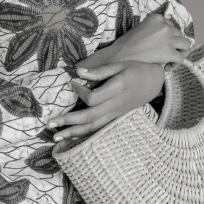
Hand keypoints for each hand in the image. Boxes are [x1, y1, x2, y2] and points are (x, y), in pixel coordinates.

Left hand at [49, 60, 164, 153]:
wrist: (153, 82)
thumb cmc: (135, 70)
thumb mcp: (118, 65)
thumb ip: (98, 71)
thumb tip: (77, 72)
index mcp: (117, 89)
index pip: (93, 98)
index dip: (80, 91)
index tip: (72, 82)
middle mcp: (115, 105)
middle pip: (89, 117)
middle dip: (68, 122)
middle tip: (50, 124)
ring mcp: (116, 114)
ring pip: (93, 127)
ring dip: (74, 133)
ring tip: (56, 138)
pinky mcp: (116, 118)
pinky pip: (99, 129)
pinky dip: (85, 135)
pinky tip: (72, 138)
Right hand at [108, 13, 191, 65]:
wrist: (120, 56)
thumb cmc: (127, 45)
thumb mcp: (141, 29)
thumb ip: (155, 30)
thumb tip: (167, 41)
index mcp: (157, 18)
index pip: (171, 26)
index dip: (169, 37)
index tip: (163, 45)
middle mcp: (165, 26)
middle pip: (179, 35)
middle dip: (175, 44)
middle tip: (166, 54)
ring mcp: (168, 38)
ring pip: (186, 45)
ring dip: (179, 52)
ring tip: (170, 60)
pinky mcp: (169, 52)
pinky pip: (181, 58)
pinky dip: (176, 64)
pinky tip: (166, 67)